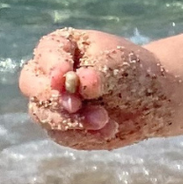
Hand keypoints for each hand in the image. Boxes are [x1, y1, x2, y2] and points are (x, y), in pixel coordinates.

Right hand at [18, 28, 176, 149]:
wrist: (151, 99)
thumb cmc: (132, 71)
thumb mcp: (119, 64)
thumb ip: (98, 72)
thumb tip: (80, 82)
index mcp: (61, 47)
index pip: (47, 53)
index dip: (52, 65)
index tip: (64, 76)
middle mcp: (48, 74)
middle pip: (31, 85)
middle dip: (53, 98)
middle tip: (76, 106)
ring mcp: (52, 102)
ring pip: (43, 115)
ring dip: (71, 121)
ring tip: (106, 121)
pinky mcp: (62, 127)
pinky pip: (62, 135)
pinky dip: (83, 136)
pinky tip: (108, 131)